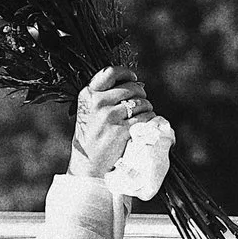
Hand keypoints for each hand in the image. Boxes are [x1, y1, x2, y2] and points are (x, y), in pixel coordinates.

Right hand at [68, 65, 155, 180]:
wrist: (88, 165)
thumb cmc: (91, 137)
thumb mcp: (89, 112)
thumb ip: (105, 95)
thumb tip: (138, 83)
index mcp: (88, 95)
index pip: (110, 72)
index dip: (126, 73)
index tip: (133, 78)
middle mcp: (98, 103)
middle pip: (131, 87)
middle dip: (140, 93)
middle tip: (140, 102)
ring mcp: (110, 116)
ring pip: (141, 102)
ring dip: (147, 108)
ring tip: (141, 115)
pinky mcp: (122, 130)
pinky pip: (146, 117)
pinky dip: (149, 120)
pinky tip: (144, 125)